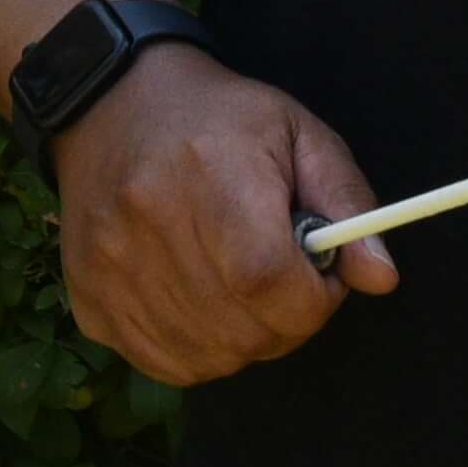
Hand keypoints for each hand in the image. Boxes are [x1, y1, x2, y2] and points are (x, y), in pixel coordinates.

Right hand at [50, 48, 390, 386]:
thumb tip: (380, 276)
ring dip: (242, 337)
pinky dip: (196, 349)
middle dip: (283, 319)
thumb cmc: (219, 118)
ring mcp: (111, 268)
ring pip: (208, 358)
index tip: (316, 274)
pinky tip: (201, 301)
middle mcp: (149, 225)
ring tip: (237, 282)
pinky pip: (164, 364)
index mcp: (212, 178)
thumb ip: (347, 204)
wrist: (113, 103)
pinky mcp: (87, 298)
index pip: (271, 282)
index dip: (311, 297)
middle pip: (244, 332)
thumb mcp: (298, 135)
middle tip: (279, 275)